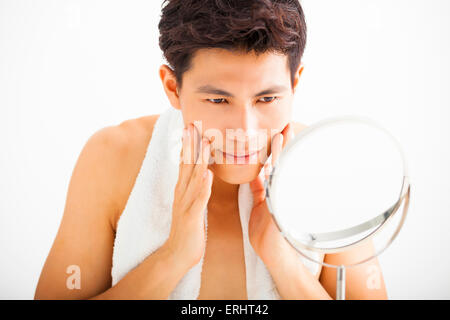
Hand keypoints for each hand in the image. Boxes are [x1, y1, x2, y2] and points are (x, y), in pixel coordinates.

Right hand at [163, 123, 213, 268]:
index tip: (192, 125)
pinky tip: (207, 174)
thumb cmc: (188, 228)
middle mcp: (182, 193)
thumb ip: (195, 187)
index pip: (186, 162)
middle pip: (186, 164)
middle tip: (193, 123)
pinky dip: (202, 186)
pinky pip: (198, 199)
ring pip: (193, 177)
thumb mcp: (191, 203)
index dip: (189, 144)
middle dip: (190, 144)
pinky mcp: (191, 216)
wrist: (177, 253)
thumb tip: (202, 171)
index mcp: (183, 189)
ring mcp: (185, 204)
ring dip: (198, 159)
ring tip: (204, 142)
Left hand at [248, 122, 294, 260]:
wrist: (270, 251)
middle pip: (282, 162)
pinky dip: (276, 175)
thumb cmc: (266, 228)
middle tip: (287, 124)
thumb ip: (259, 186)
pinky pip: (276, 188)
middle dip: (284, 143)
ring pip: (282, 171)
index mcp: (271, 188)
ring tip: (283, 135)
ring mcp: (280, 198)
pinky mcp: (278, 207)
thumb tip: (258, 171)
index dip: (275, 145)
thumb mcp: (261, 202)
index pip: (273, 161)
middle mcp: (277, 190)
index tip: (278, 128)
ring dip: (282, 153)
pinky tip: (276, 163)